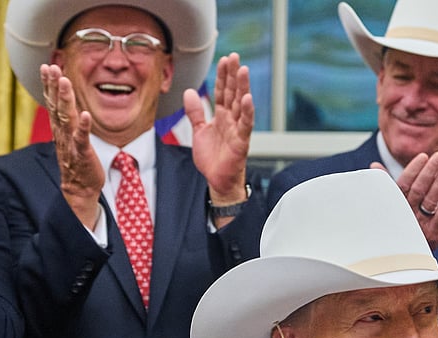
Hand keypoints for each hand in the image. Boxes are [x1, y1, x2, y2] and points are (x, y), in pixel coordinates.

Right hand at [42, 63, 102, 229]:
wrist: (79, 188)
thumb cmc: (76, 160)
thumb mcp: (68, 135)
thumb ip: (64, 117)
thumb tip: (61, 99)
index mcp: (59, 128)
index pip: (51, 102)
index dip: (48, 85)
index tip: (46, 66)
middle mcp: (62, 133)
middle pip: (56, 106)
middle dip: (54, 87)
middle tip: (52, 68)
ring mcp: (71, 143)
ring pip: (66, 119)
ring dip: (65, 100)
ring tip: (65, 82)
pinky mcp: (82, 154)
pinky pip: (82, 139)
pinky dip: (83, 127)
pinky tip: (85, 114)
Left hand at [187, 53, 253, 215]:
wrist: (217, 180)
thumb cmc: (212, 158)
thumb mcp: (199, 131)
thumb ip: (195, 112)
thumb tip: (189, 92)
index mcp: (222, 116)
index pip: (222, 91)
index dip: (223, 76)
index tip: (224, 59)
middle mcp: (231, 120)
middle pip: (233, 93)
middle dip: (233, 75)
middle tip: (234, 57)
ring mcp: (238, 130)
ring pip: (241, 105)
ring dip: (242, 88)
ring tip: (243, 71)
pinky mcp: (241, 142)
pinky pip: (245, 125)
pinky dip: (247, 112)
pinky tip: (248, 99)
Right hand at [373, 151, 437, 247]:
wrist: (397, 261)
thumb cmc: (391, 229)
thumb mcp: (386, 206)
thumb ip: (384, 186)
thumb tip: (375, 166)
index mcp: (394, 207)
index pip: (403, 184)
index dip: (413, 169)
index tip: (423, 157)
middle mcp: (405, 215)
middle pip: (418, 189)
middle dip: (429, 171)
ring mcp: (419, 225)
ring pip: (430, 200)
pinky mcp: (431, 235)